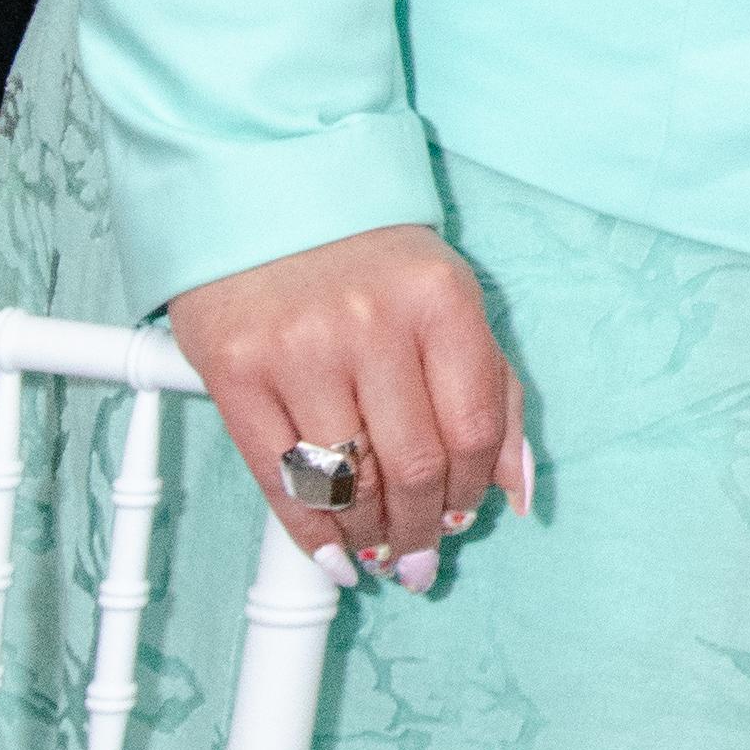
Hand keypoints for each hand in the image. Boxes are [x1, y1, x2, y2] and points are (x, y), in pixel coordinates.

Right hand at [170, 224, 527, 588]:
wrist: (264, 190)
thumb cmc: (366, 255)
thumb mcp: (447, 297)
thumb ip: (492, 388)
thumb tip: (515, 490)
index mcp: (440, 300)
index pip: (474, 428)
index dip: (474, 491)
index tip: (465, 518)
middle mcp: (371, 322)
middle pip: (413, 466)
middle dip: (424, 529)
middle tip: (421, 559)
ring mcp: (298, 346)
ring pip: (347, 482)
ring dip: (370, 537)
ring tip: (380, 553)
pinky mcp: (234, 370)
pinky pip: (279, 478)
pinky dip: (309, 532)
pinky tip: (331, 552)